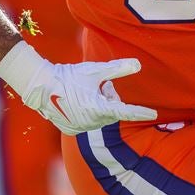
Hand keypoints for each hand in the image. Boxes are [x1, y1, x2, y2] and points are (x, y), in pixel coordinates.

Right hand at [0, 42, 156, 134]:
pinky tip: (76, 102)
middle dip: (109, 98)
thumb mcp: (96, 70)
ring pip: (100, 117)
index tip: (154, 113)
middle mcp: (91, 122)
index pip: (125, 111)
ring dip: (99, 105)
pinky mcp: (71, 130)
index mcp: (98, 108)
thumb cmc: (70, 76)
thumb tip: (139, 65)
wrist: (41, 87)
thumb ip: (118, 69)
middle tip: (100, 85)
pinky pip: (88, 122)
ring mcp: (80, 128)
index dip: (140, 111)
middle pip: (112, 111)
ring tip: (85, 92)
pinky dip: (87, 113)